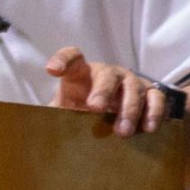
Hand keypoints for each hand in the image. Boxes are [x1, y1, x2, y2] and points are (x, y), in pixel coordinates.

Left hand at [45, 46, 170, 135]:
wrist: (115, 118)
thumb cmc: (84, 113)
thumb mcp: (66, 113)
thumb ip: (54, 115)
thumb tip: (33, 128)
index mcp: (82, 75)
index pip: (72, 58)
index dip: (62, 60)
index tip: (52, 70)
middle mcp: (107, 74)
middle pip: (106, 74)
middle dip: (102, 90)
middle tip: (95, 108)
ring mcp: (130, 82)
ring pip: (133, 88)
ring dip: (128, 109)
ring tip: (122, 131)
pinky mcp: (150, 94)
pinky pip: (156, 98)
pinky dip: (154, 112)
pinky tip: (148, 128)